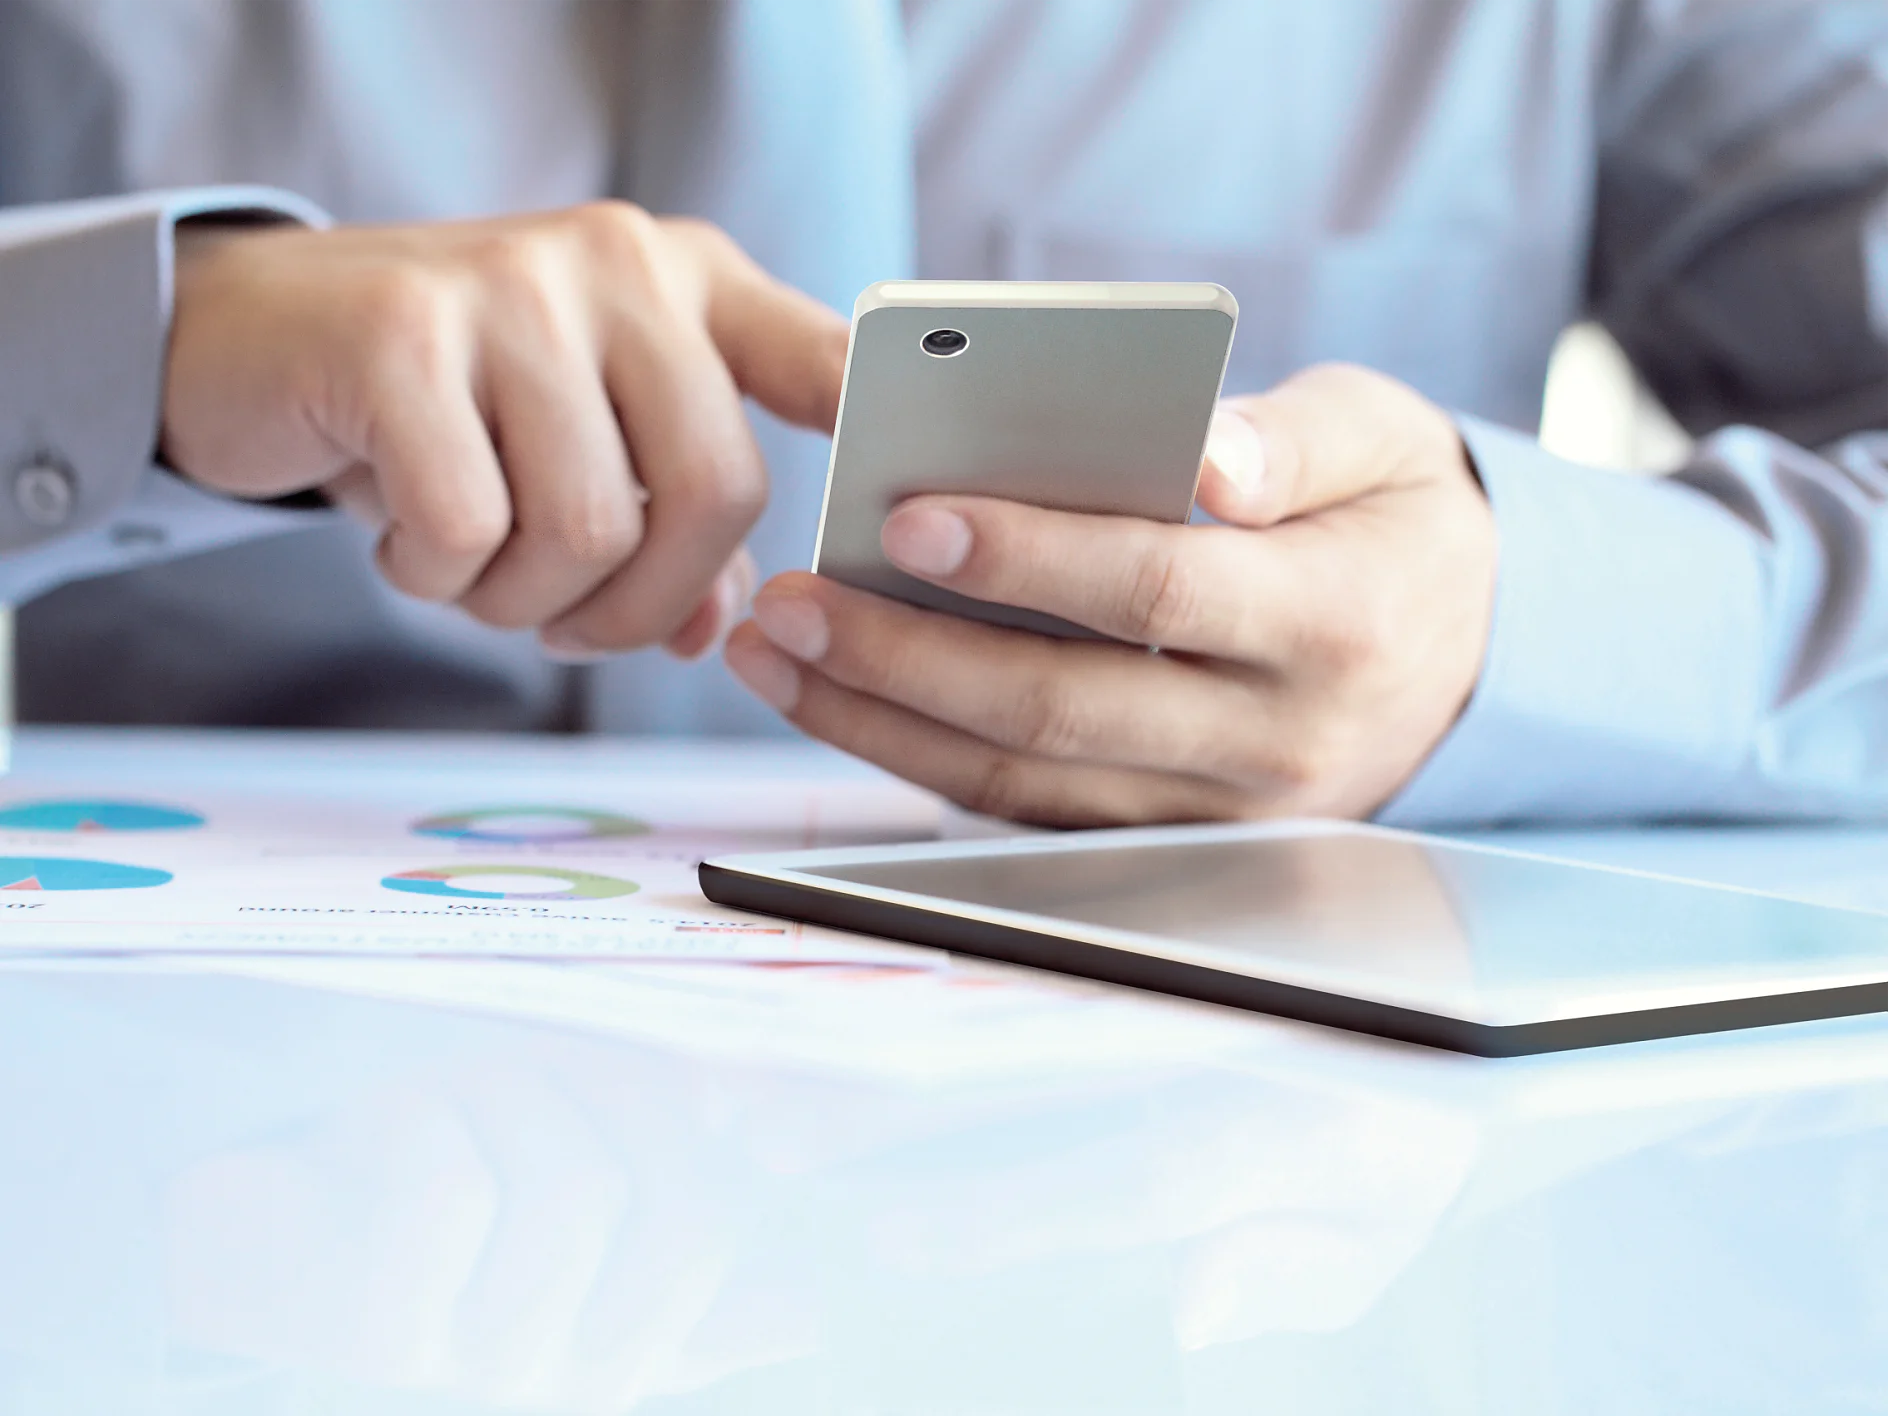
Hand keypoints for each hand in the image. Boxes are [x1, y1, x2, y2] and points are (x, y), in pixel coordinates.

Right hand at [162, 205, 847, 657]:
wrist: (257, 338)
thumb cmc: (452, 409)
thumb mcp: (582, 443)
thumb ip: (671, 524)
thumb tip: (722, 630)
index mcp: (690, 283)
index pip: (825, 359)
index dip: (881, 441)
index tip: (886, 528)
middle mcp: (621, 266)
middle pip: (718, 492)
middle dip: (646, 606)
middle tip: (570, 623)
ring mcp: (512, 287)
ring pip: (588, 529)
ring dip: (525, 601)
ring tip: (472, 568)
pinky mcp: (399, 335)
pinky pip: (466, 530)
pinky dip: (435, 578)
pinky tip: (399, 536)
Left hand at [725, 364, 1495, 824]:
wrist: (1473, 658)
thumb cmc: (1399, 521)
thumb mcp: (1384, 439)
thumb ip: (1289, 440)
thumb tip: (1198, 455)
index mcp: (1333, 621)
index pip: (1155, 594)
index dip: (1028, 559)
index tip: (904, 518)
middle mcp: (1276, 740)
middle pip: (1059, 709)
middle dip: (905, 660)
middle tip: (790, 604)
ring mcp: (1221, 810)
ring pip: (1024, 783)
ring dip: (882, 723)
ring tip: (776, 652)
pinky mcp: (1173, 836)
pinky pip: (1032, 809)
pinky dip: (925, 759)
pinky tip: (844, 700)